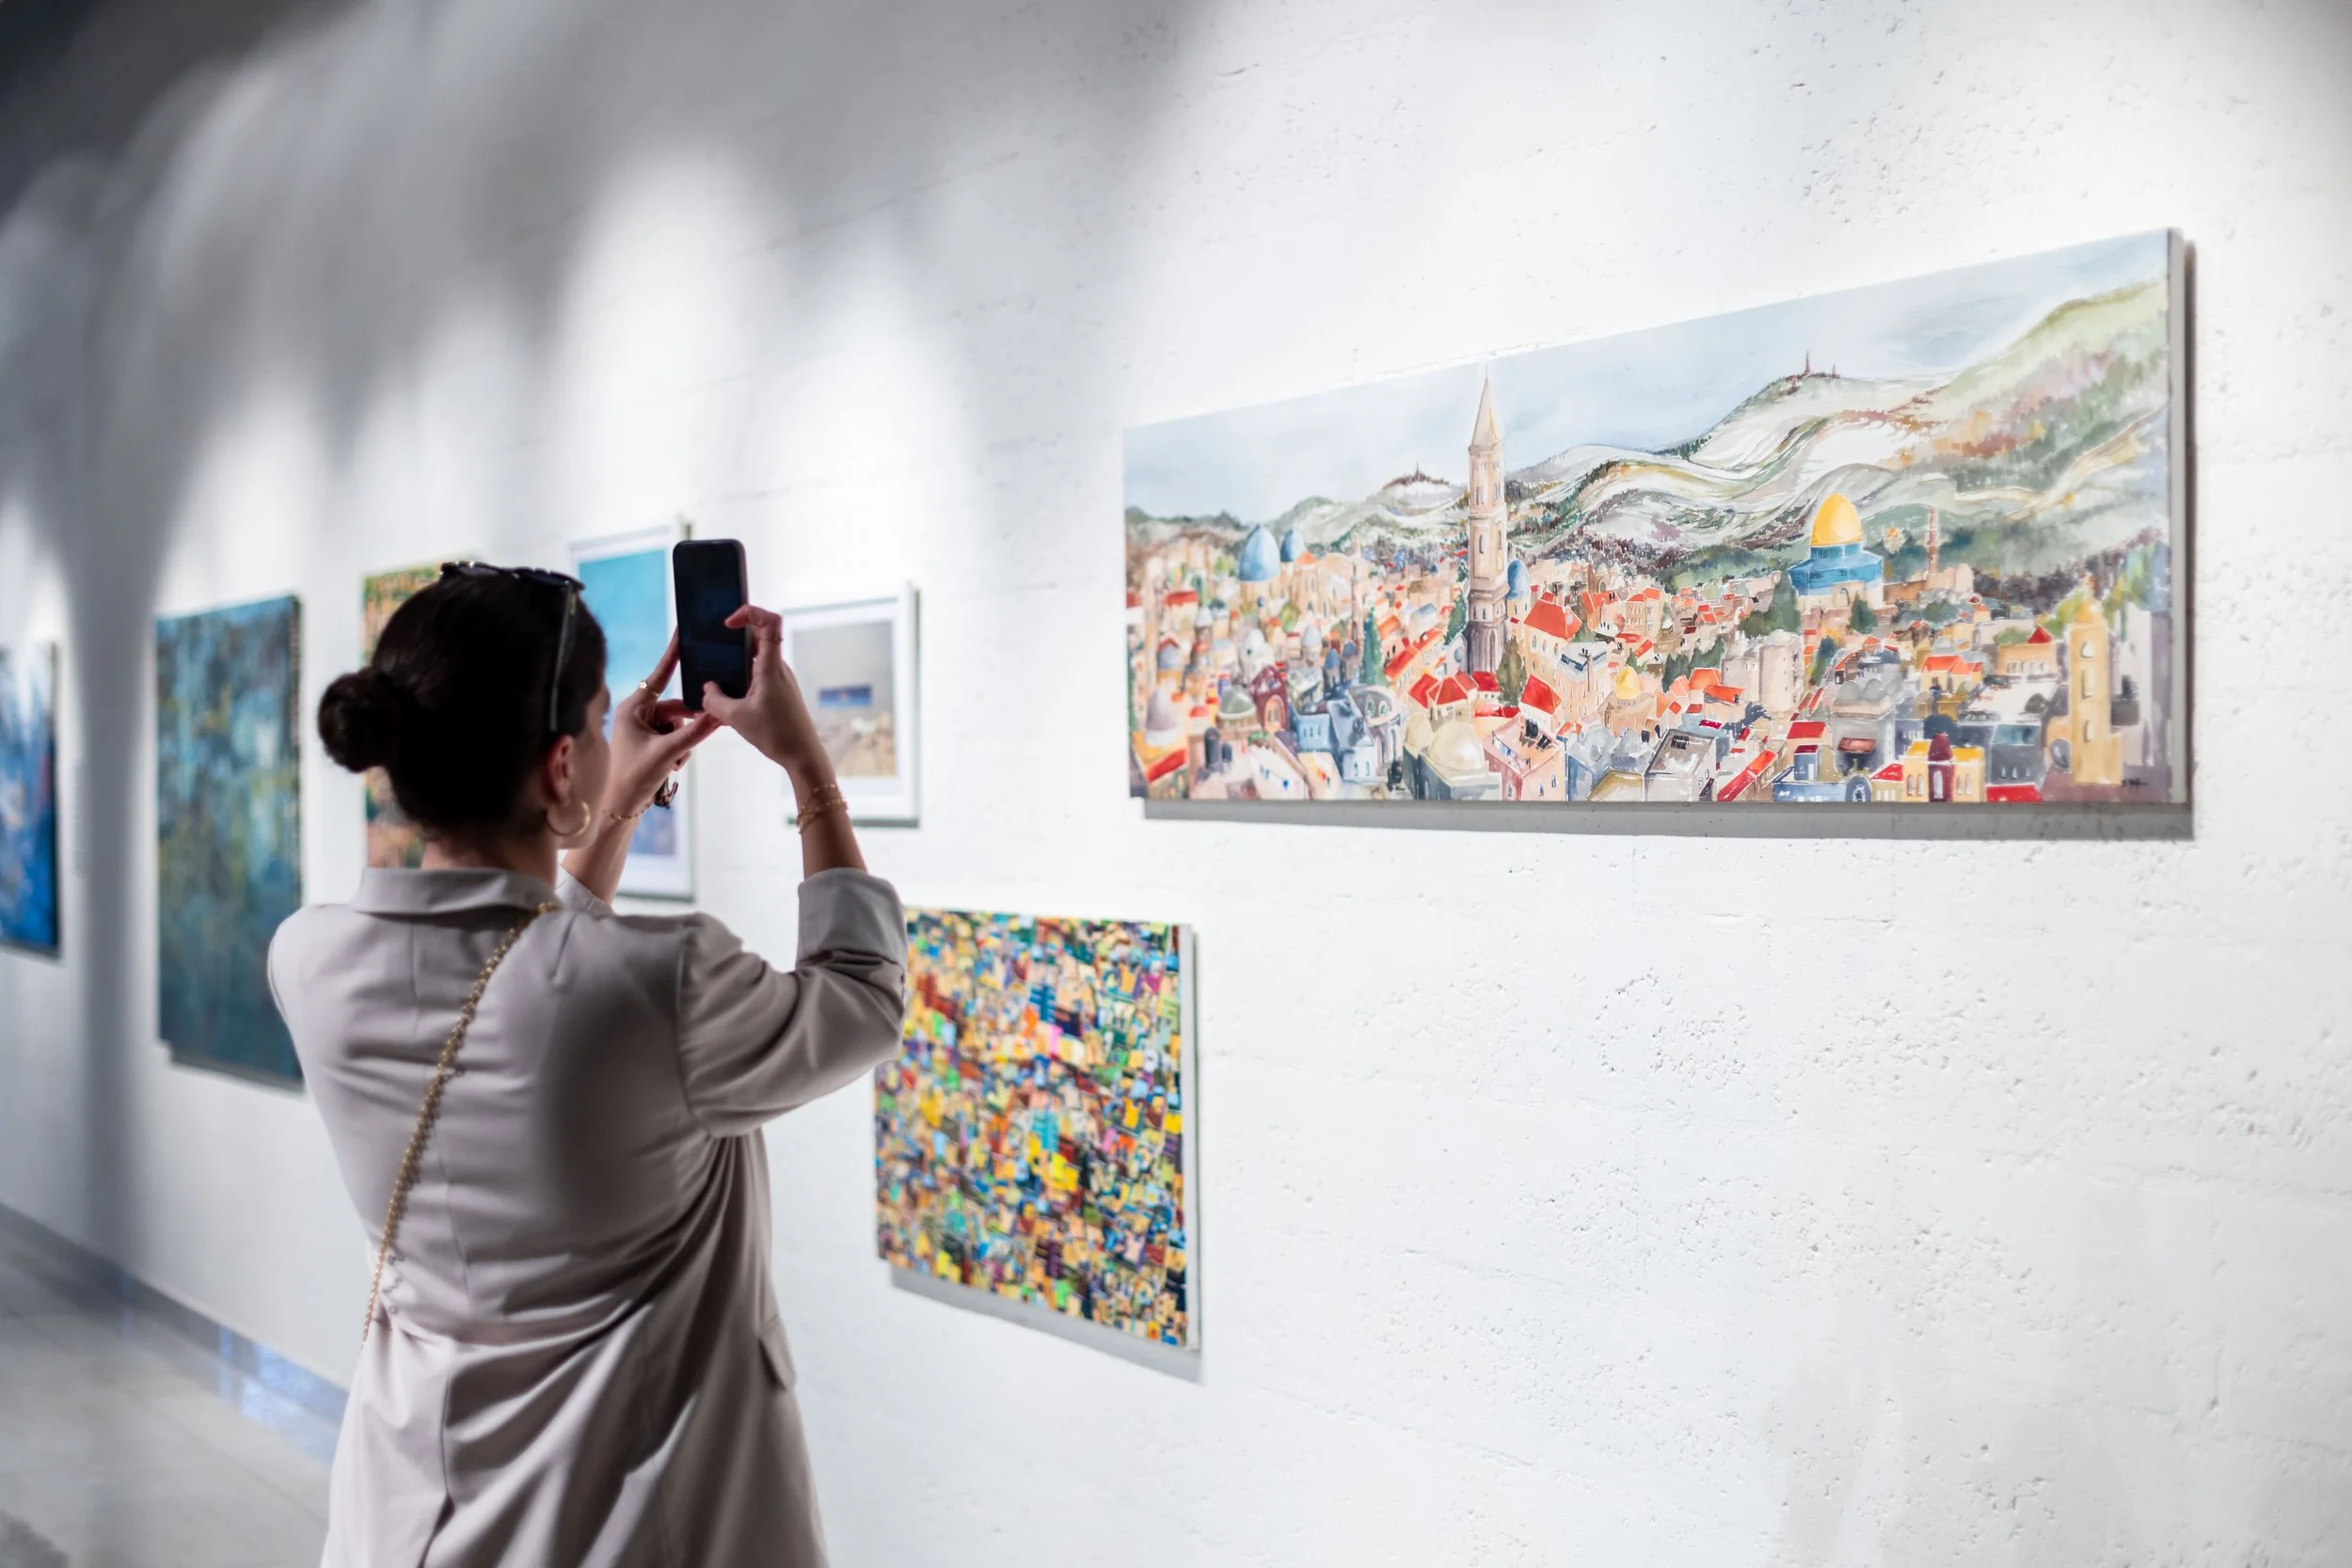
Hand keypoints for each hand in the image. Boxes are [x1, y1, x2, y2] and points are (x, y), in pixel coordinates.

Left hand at [606, 634, 720, 814]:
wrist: (621, 806)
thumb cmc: (635, 776)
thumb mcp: (668, 752)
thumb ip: (695, 732)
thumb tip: (718, 715)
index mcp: (633, 708)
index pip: (659, 676)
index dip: (673, 656)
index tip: (682, 635)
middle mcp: (637, 713)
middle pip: (675, 706)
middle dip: (686, 724)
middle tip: (699, 733)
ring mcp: (643, 727)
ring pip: (678, 723)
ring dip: (682, 742)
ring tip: (673, 762)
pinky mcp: (649, 740)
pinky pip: (674, 735)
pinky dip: (679, 749)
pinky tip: (672, 766)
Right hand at [701, 604, 826, 776]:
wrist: (803, 756)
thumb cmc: (776, 734)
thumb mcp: (736, 717)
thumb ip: (715, 701)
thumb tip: (707, 689)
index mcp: (771, 666)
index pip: (770, 622)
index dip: (750, 612)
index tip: (728, 624)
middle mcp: (778, 668)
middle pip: (757, 638)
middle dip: (733, 639)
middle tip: (711, 647)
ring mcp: (780, 680)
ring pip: (755, 660)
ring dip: (734, 663)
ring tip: (713, 675)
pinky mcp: (779, 692)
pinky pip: (757, 676)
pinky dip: (741, 679)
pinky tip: (726, 697)